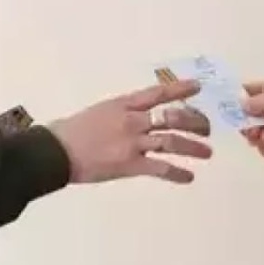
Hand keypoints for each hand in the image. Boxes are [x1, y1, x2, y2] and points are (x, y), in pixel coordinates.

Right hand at [48, 79, 210, 184]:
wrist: (55, 152)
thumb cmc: (71, 131)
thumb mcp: (99, 112)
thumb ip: (121, 113)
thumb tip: (138, 116)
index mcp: (123, 105)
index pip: (158, 93)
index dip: (180, 90)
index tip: (198, 87)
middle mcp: (132, 120)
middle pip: (172, 117)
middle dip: (194, 122)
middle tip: (207, 128)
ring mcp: (133, 143)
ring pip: (172, 141)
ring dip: (193, 147)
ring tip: (208, 152)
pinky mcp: (130, 165)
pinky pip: (160, 168)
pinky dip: (177, 173)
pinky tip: (189, 177)